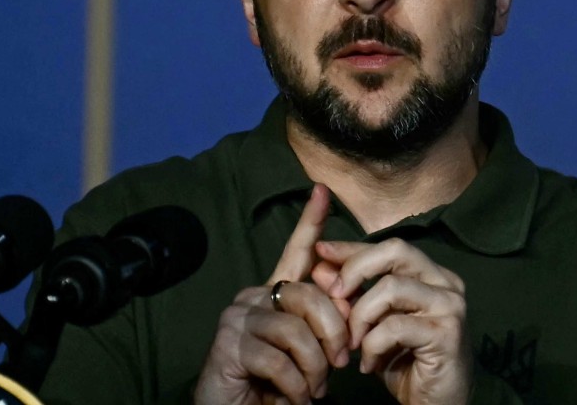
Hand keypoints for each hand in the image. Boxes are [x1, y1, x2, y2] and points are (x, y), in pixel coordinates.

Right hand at [193, 185, 349, 404]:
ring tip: (313, 391)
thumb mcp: (305, 351)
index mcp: (273, 294)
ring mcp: (237, 319)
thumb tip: (348, 307)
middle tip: (339, 368)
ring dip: (315, 370)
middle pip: (309, 296)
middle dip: (334, 334)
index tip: (322, 191)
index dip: (310, 222)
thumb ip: (320, 325)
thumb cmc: (272, 385)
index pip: (294, 252)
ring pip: (297, 331)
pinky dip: (296, 388)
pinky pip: (279, 361)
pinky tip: (293, 399)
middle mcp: (252, 297)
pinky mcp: (228, 345)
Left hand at [312, 238, 471, 403]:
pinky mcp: (448, 333)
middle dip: (356, 268)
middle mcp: (446, 282)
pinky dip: (372, 345)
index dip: (352, 248)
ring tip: (351, 343)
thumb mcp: (369, 322)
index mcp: (431, 274)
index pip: (388, 247)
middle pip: (395, 251)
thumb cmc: (403, 360)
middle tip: (334, 295)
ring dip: (360, 316)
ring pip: (391, 288)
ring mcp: (450, 306)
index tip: (320, 251)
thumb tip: (320, 266)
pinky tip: (368, 364)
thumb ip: (350, 293)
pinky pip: (394, 327)